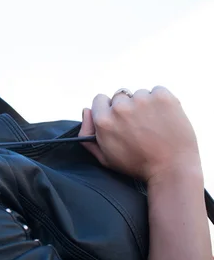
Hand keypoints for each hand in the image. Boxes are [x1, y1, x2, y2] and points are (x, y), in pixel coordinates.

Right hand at [78, 86, 201, 182]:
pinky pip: (158, 90)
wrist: (173, 169)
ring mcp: (142, 100)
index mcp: (103, 120)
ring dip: (145, 104)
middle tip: (140, 125)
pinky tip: (164, 117)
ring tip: (154, 124)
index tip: (120, 119)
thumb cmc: (138, 165)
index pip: (99, 99)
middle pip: (120, 96)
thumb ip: (87, 134)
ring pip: (140, 94)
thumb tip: (86, 110)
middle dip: (128, 107)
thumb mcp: (105, 157)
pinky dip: (161, 101)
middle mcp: (120, 107)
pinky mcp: (162, 97)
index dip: (109, 109)